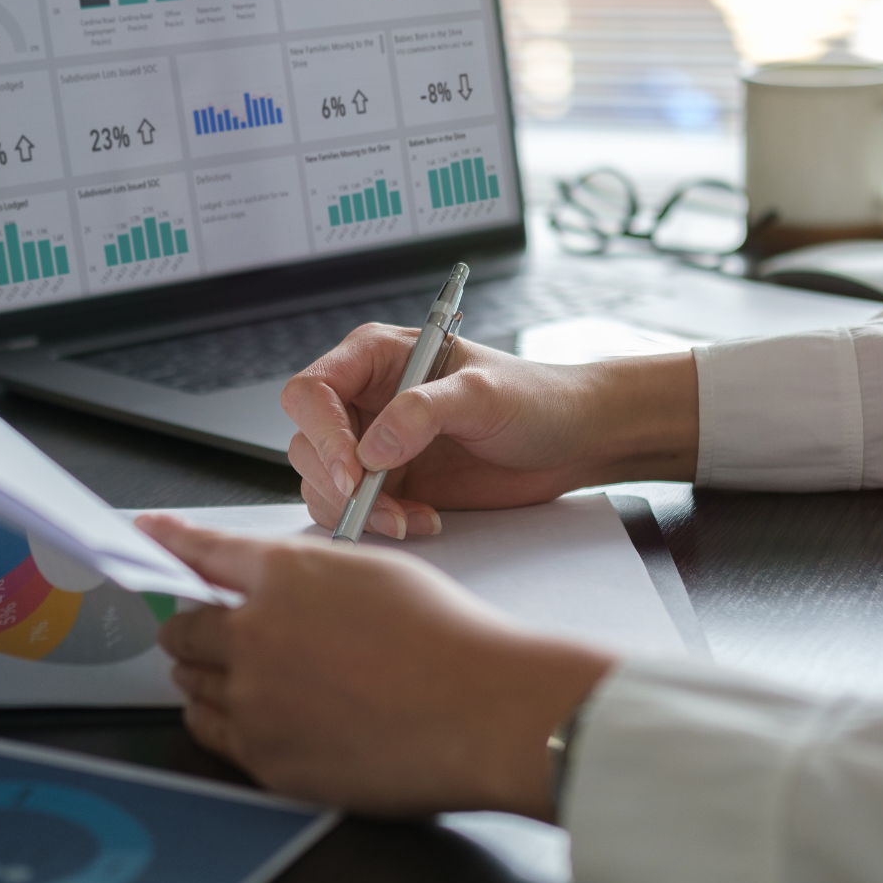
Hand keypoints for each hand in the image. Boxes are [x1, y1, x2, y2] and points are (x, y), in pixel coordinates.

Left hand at [138, 514, 615, 819]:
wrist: (485, 711)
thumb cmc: (450, 640)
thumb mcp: (374, 573)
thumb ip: (304, 575)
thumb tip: (266, 585)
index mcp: (284, 576)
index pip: (202, 553)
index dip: (169, 543)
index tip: (142, 537)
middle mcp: (255, 633)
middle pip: (184, 627)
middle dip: (193, 627)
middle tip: (214, 634)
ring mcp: (255, 699)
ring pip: (192, 683)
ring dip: (207, 676)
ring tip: (256, 679)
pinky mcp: (266, 757)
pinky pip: (213, 734)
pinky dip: (223, 721)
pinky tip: (258, 716)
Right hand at [282, 324, 698, 537]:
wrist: (574, 441)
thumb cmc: (537, 399)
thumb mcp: (484, 394)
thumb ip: (424, 411)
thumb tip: (373, 447)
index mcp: (377, 358)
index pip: (312, 391)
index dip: (321, 433)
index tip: (352, 471)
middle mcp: (366, 399)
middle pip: (308, 443)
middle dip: (338, 483)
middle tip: (381, 506)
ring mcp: (376, 444)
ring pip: (324, 484)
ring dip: (360, 510)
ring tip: (410, 517)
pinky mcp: (391, 484)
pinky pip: (357, 511)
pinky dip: (381, 524)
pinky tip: (424, 520)